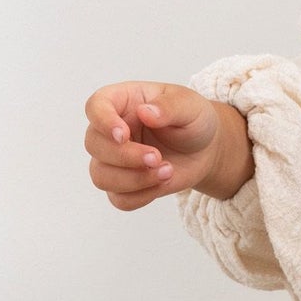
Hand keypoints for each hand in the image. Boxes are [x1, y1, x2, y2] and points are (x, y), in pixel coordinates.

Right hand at [84, 82, 221, 210]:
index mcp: (124, 102)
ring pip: (101, 176)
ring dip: (134, 179)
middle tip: (157, 157)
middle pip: (94, 145)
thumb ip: (170, 106)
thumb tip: (145, 111)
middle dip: (125, 156)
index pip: (96, 105)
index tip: (123, 135)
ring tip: (167, 171)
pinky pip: (118, 199)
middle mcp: (111, 131)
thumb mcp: (191, 105)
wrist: (206, 148)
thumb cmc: (194, 120)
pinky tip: (162, 184)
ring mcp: (113, 159)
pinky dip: (140, 196)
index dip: (102, 121)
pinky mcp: (123, 185)